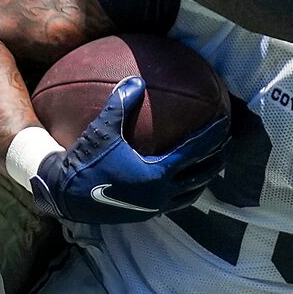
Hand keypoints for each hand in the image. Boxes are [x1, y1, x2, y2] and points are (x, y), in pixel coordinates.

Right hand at [30, 77, 229, 225]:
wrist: (64, 197)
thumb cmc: (84, 162)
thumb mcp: (101, 131)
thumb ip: (121, 104)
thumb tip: (136, 79)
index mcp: (157, 173)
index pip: (194, 151)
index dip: (212, 135)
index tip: (224, 122)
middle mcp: (161, 193)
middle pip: (201, 175)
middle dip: (217, 158)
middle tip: (227, 143)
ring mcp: (155, 206)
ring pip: (191, 193)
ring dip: (204, 178)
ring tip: (212, 166)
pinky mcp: (146, 214)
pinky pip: (176, 202)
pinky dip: (186, 190)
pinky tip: (182, 182)